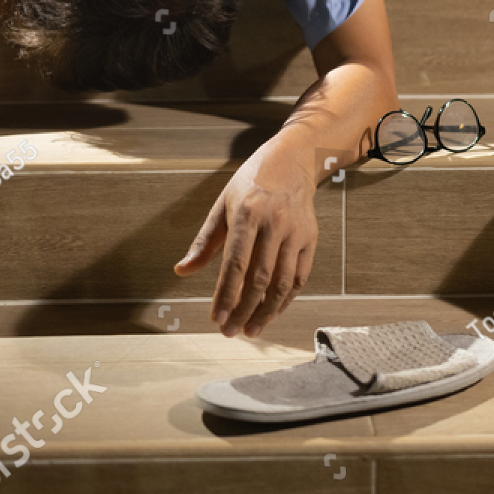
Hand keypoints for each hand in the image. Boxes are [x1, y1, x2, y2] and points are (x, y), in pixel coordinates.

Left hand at [174, 147, 316, 337]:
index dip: (226, 294)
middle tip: (229, 331)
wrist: (291, 163)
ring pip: (281, 283)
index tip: (216, 318)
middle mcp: (274, 224)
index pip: (235, 263)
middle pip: (259, 279)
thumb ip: (204, 242)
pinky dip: (285, 300)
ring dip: (265, 312)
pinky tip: (271, 313)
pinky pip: (298, 278)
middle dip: (243, 310)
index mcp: (247, 214)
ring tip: (251, 330)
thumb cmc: (250, 185)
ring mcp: (295, 232)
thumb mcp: (221, 205)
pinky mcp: (310, 240)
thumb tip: (183, 271)